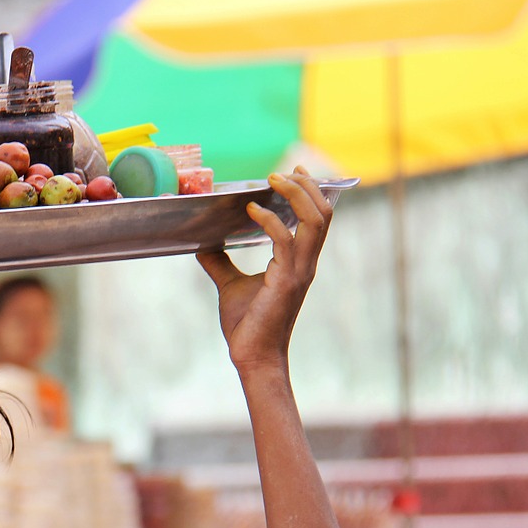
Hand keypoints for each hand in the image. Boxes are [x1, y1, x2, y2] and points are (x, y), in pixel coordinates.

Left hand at [196, 166, 332, 372]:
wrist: (251, 356)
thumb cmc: (246, 325)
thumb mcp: (230, 285)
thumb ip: (221, 262)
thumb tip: (204, 244)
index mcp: (299, 262)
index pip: (318, 218)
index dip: (312, 191)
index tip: (295, 171)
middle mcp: (306, 264)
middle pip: (323, 213)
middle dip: (307, 186)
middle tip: (282, 171)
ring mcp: (299, 272)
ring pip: (315, 222)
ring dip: (296, 195)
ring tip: (273, 180)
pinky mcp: (286, 281)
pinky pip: (287, 241)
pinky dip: (271, 220)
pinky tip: (252, 210)